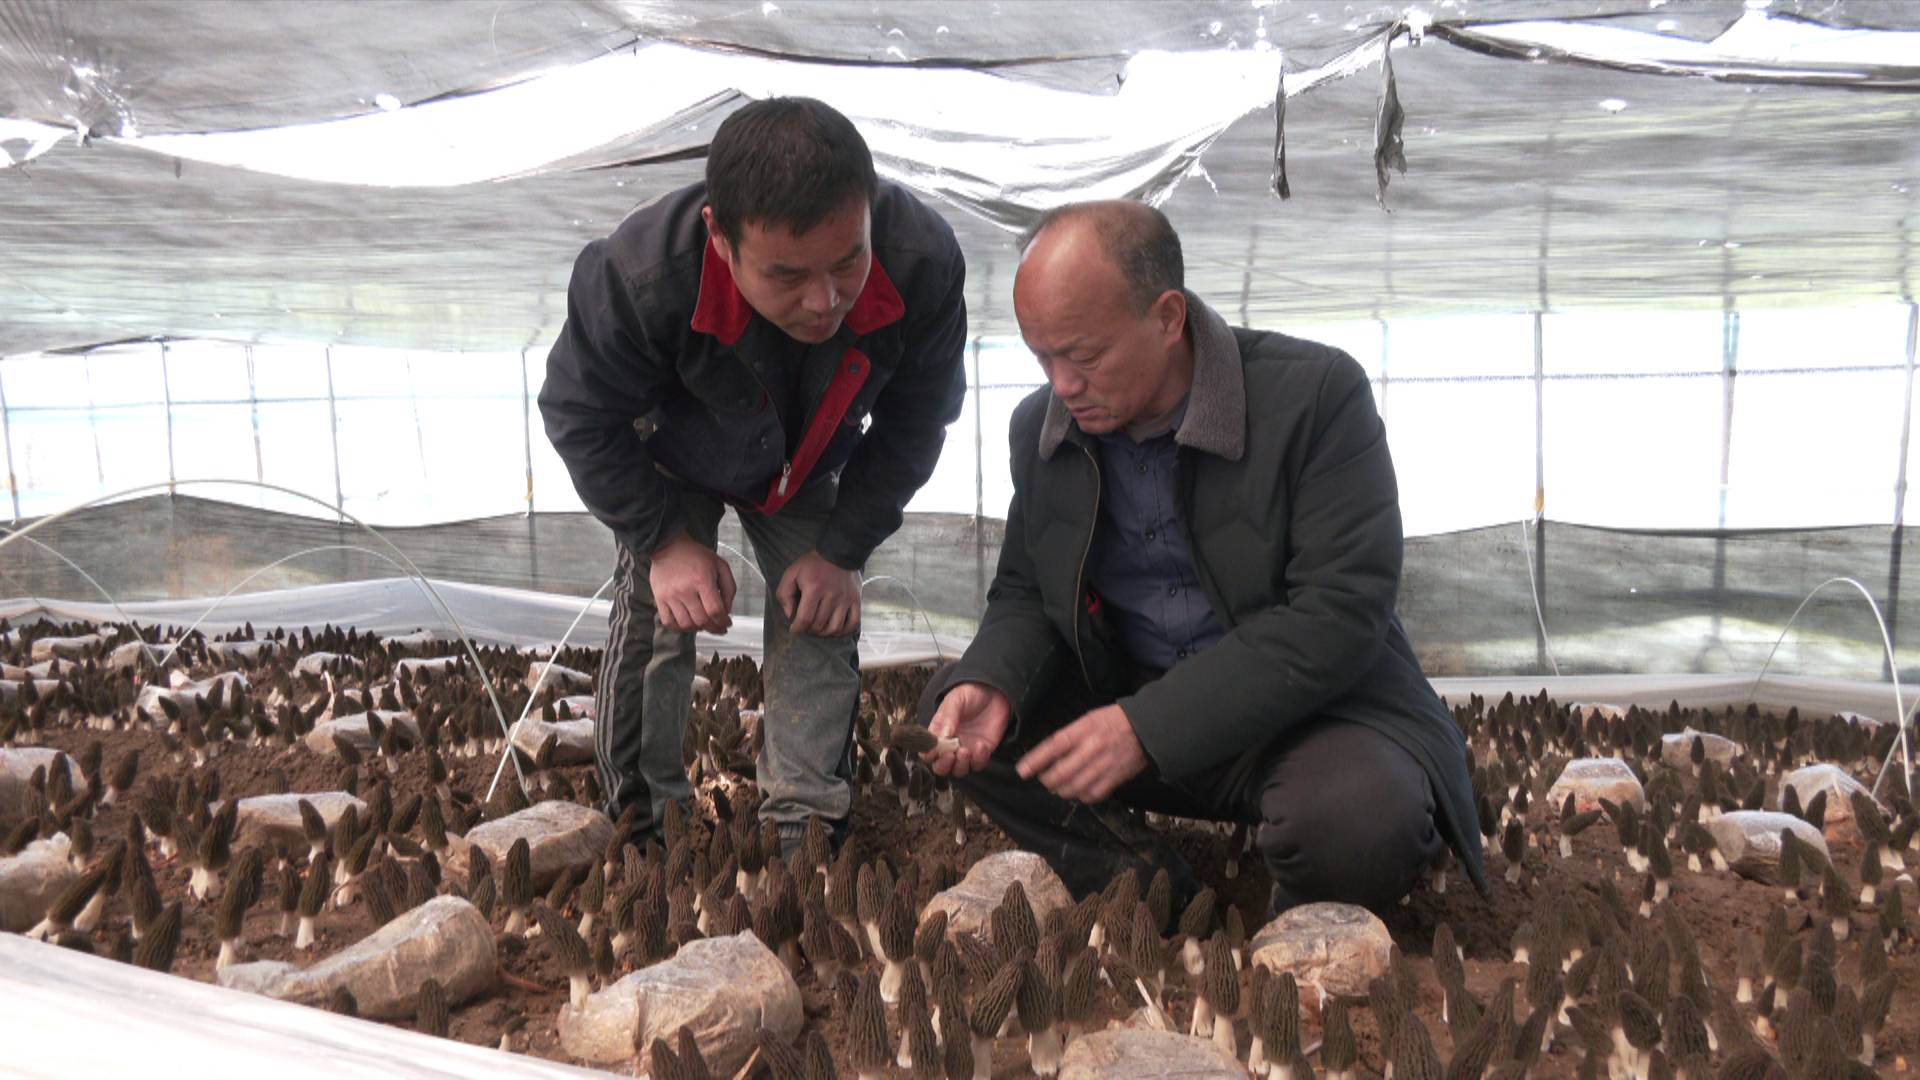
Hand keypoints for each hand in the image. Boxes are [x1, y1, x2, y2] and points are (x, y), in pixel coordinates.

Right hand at [648, 534, 736, 633]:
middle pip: (701, 621)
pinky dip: (679, 628)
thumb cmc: (695, 555)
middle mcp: (685, 589)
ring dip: (697, 629)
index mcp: (702, 580)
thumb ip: (729, 588)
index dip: (723, 621)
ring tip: (702, 624)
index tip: (726, 623)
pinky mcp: (659, 598)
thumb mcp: (720, 565)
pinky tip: (687, 623)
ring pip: (686, 624)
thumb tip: (727, 610)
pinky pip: (668, 622)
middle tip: (718, 627)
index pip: (715, 610)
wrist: (669, 546)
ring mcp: (670, 595)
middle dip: (713, 627)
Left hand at [777, 550, 860, 635]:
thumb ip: (784, 594)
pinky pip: (853, 623)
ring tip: (818, 628)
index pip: (805, 619)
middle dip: (809, 630)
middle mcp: (832, 596)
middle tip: (805, 625)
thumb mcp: (791, 573)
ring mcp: (846, 599)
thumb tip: (790, 615)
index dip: (797, 629)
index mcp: (814, 589)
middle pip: (819, 625)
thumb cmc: (812, 564)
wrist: (838, 552)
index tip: (794, 629)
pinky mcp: (856, 600)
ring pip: (835, 628)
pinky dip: (844, 630)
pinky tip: (835, 628)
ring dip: (824, 633)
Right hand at [923, 682, 1010, 778]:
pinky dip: (979, 759)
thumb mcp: (955, 700)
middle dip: (943, 765)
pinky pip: (978, 764)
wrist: (994, 691)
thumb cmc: (970, 694)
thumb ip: (947, 718)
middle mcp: (950, 745)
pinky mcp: (982, 752)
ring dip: (960, 765)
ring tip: (965, 750)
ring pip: (959, 770)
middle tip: (950, 755)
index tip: (933, 751)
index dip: (928, 755)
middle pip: (941, 767)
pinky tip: (981, 745)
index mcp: (938, 733)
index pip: (927, 751)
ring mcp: (966, 750)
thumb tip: (941, 737)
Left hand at [1015, 704, 1146, 803]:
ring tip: (1059, 786)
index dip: (1035, 760)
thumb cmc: (1115, 721)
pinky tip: (1080, 791)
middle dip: (1047, 780)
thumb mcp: (1088, 719)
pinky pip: (1092, 795)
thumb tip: (1050, 754)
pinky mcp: (1115, 778)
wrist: (1147, 728)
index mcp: (1083, 730)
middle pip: (1061, 773)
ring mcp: (1104, 765)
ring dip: (1062, 790)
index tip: (1022, 770)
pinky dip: (1082, 796)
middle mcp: (1092, 749)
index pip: (1053, 746)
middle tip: (1044, 778)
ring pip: (1074, 788)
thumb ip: (1070, 736)